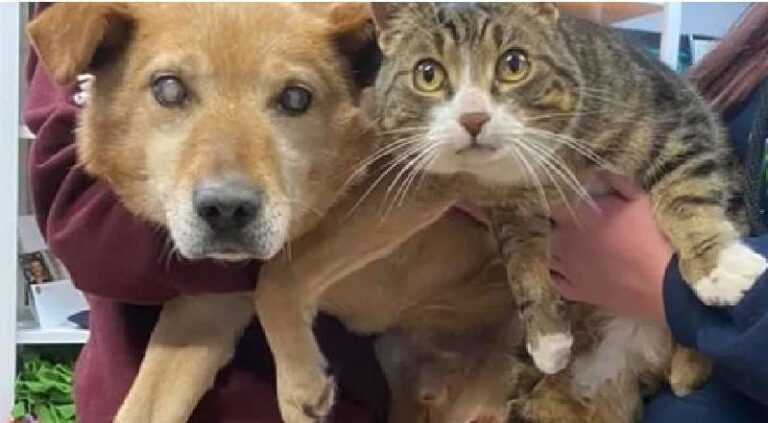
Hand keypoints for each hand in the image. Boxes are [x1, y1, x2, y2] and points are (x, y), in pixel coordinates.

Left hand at [550, 173, 671, 321]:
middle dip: (561, 229)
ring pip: (551, 255)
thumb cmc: (650, 237)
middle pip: (551, 231)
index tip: (574, 208)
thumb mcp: (639, 200)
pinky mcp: (575, 291)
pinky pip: (555, 279)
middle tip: (580, 230)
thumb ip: (616, 183)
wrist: (660, 282)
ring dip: (559, 251)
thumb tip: (599, 172)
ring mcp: (567, 269)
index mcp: (575, 217)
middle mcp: (564, 242)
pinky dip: (560, 274)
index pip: (554, 206)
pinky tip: (573, 270)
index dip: (564, 207)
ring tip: (576, 250)